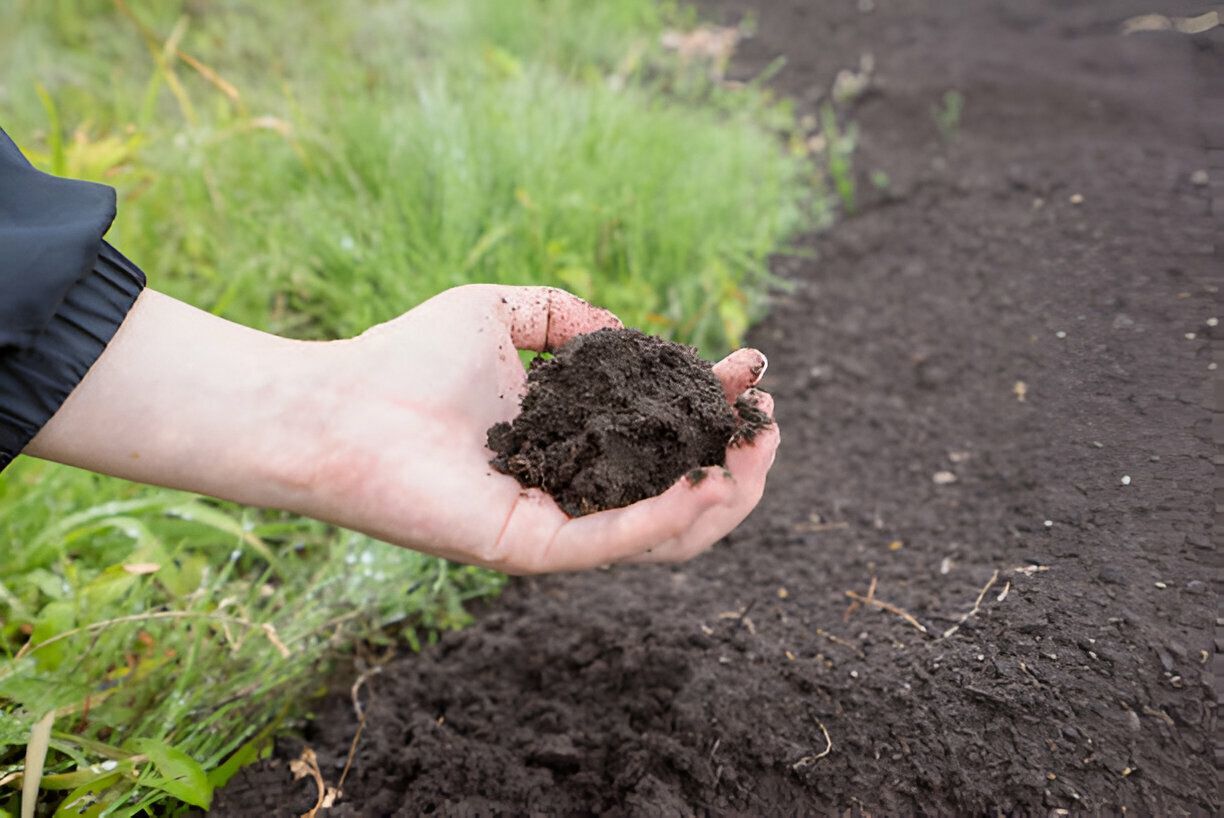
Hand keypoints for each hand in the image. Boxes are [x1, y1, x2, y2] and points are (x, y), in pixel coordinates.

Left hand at [28, 285, 779, 572]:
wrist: (339, 404)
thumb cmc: (406, 360)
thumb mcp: (501, 312)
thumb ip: (564, 314)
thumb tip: (626, 334)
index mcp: (571, 444)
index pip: (664, 438)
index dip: (715, 407)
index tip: (752, 371)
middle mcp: (572, 492)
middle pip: (680, 499)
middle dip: (739, 462)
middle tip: (767, 421)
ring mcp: (554, 526)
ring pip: (664, 538)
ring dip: (723, 499)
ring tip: (752, 453)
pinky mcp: (529, 548)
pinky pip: (614, 545)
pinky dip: (666, 521)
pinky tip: (704, 483)